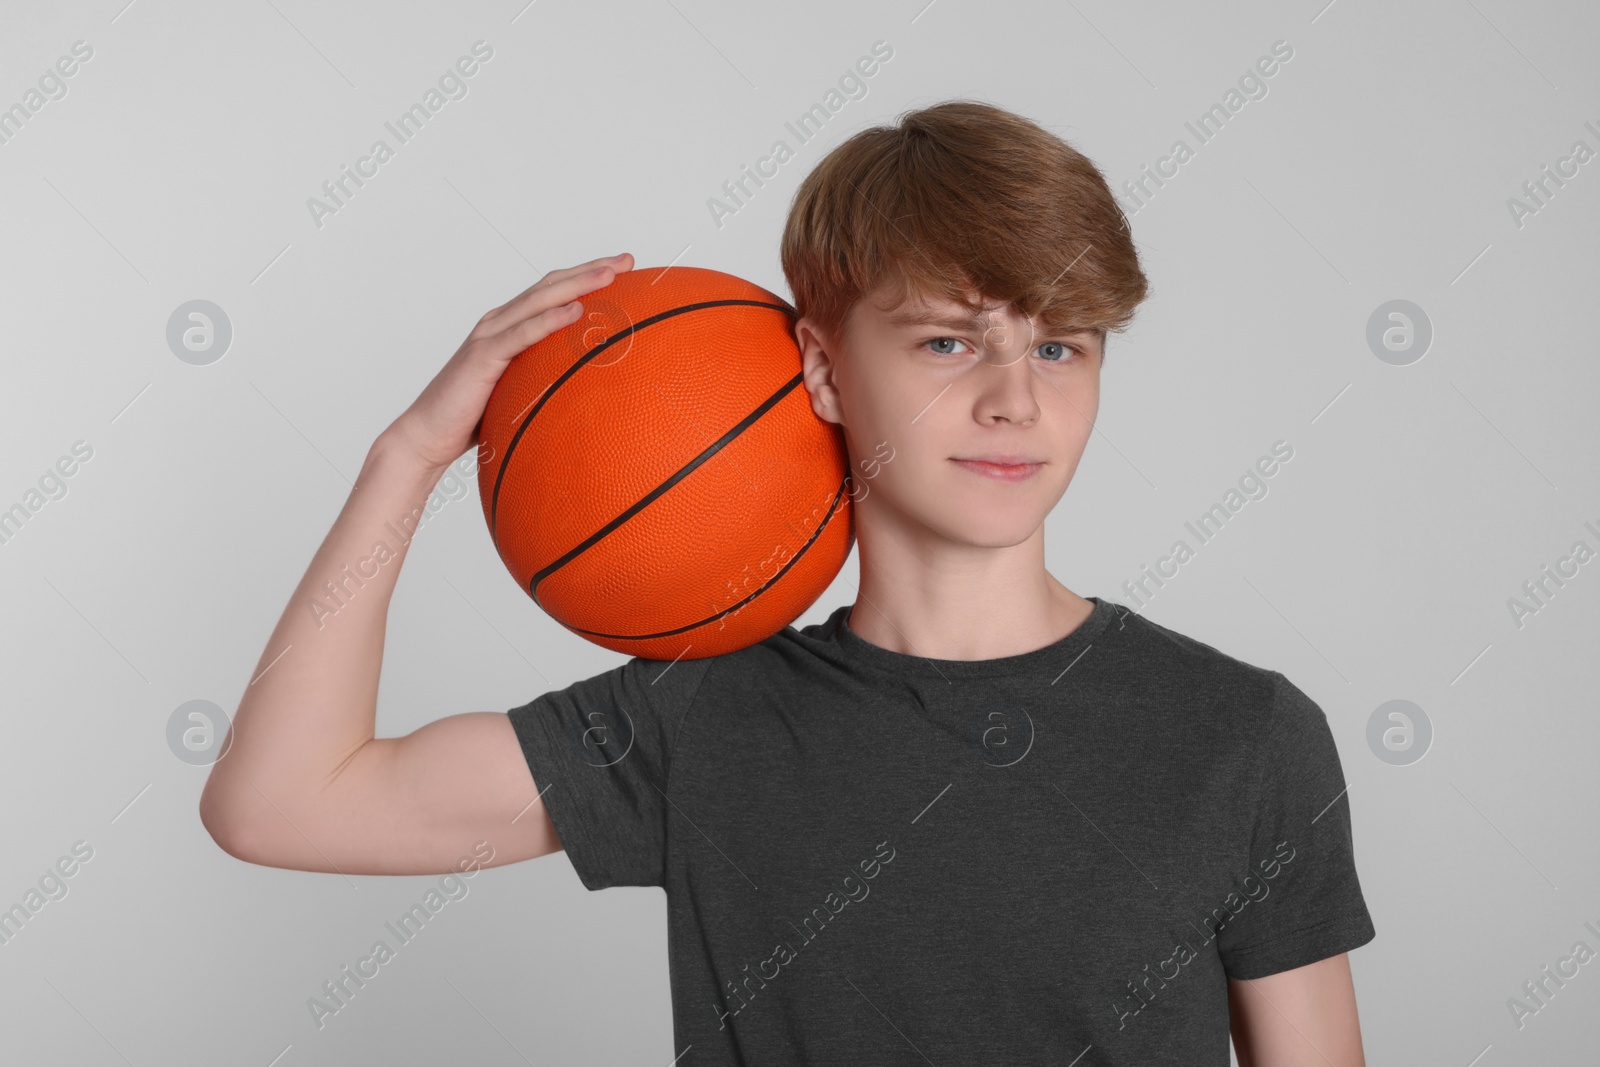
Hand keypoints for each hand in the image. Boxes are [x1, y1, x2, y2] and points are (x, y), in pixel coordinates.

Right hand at [383, 253, 633, 473]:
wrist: (428, 435)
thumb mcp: (519, 393)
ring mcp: (489, 336)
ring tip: (609, 275)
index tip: (623, 267)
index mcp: (508, 326)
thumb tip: (584, 390)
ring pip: (539, 301)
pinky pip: (521, 335)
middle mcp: (499, 322)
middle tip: (627, 259)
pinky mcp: (483, 357)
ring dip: (576, 285)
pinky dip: (548, 321)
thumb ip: (544, 380)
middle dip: (591, 270)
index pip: (552, 292)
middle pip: (551, 285)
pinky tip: (574, 312)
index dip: (586, 276)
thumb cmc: (473, 417)